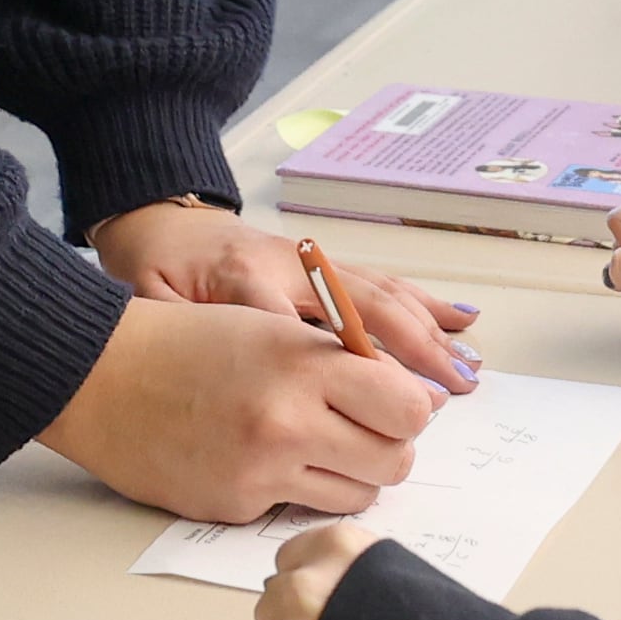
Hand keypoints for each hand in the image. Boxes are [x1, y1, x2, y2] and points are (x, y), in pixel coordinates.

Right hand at [40, 297, 439, 522]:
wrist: (101, 378)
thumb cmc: (186, 343)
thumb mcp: (273, 327)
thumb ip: (340, 362)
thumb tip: (408, 398)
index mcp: (305, 365)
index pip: (410, 408)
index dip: (408, 408)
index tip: (392, 403)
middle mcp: (289, 421)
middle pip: (396, 461)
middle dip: (388, 447)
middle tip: (362, 431)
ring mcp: (263, 471)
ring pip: (358, 495)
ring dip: (349, 475)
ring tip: (314, 446)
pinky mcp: (237, 507)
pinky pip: (300, 508)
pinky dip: (295, 489)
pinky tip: (261, 459)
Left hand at [90, 199, 474, 392]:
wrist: (164, 223)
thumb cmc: (157, 272)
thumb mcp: (154, 302)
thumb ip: (186, 332)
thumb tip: (225, 369)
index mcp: (242, 277)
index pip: (296, 324)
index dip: (338, 360)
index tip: (378, 396)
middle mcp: (291, 266)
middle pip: (361, 307)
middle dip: (408, 351)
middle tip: (445, 394)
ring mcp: (317, 263)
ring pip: (383, 295)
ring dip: (429, 333)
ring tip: (467, 367)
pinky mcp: (329, 265)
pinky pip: (385, 285)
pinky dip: (426, 305)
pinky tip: (461, 320)